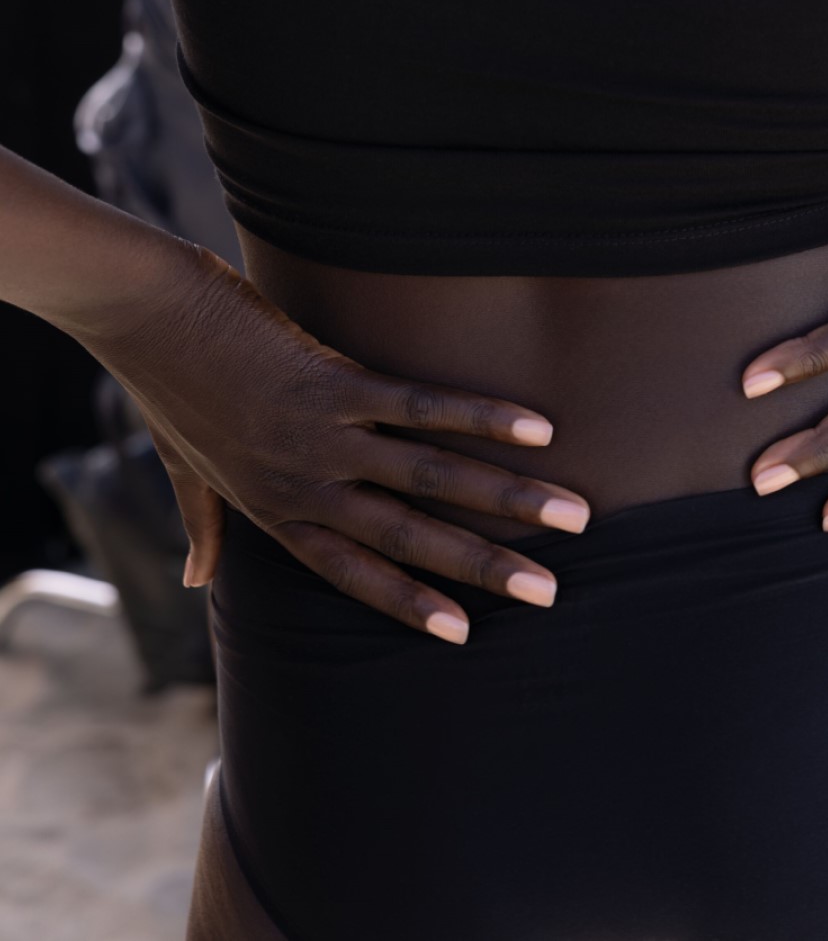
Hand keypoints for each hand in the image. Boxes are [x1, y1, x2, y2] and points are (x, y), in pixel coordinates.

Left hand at [78, 245, 588, 643]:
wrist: (139, 311)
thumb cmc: (163, 385)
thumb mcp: (183, 469)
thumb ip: (202, 524)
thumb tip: (195, 583)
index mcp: (275, 509)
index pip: (354, 573)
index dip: (411, 602)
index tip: (466, 632)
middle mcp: (303, 484)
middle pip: (409, 538)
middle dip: (486, 566)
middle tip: (549, 591)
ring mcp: (319, 434)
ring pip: (429, 478)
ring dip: (507, 498)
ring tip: (571, 513)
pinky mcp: (332, 380)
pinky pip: (420, 407)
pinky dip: (482, 417)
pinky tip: (537, 428)